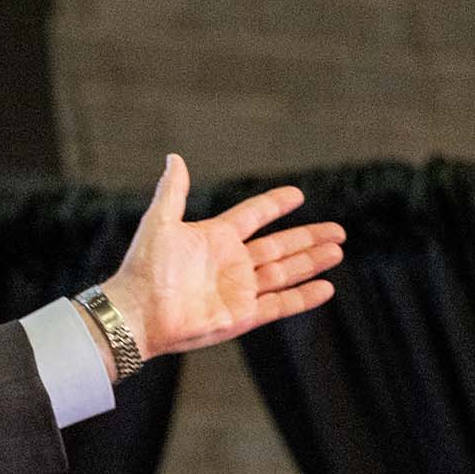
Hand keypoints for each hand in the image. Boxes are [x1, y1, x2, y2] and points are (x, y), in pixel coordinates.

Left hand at [101, 153, 342, 361]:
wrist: (136, 312)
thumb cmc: (143, 268)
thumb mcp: (160, 222)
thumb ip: (173, 191)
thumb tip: (174, 158)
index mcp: (214, 238)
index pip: (253, 216)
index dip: (274, 205)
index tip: (297, 195)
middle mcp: (231, 264)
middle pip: (279, 246)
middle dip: (308, 238)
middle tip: (338, 230)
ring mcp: (238, 290)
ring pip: (285, 272)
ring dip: (312, 262)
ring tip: (338, 250)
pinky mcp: (242, 315)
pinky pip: (280, 304)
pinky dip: (304, 297)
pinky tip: (327, 287)